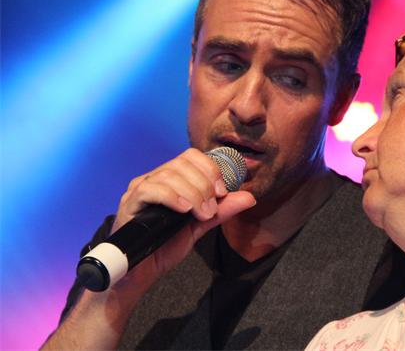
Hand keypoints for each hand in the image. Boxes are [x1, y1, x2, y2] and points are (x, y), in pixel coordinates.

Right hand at [109, 148, 255, 297]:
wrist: (141, 274)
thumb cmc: (165, 247)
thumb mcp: (200, 225)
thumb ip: (222, 210)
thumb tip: (250, 197)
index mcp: (170, 180)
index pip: (191, 156)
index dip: (210, 170)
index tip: (221, 192)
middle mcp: (153, 179)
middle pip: (182, 164)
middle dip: (204, 185)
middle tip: (210, 210)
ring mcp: (139, 190)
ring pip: (169, 175)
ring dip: (192, 194)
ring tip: (200, 215)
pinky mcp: (128, 204)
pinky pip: (149, 190)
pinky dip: (171, 197)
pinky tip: (184, 210)